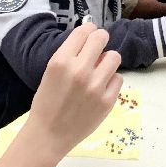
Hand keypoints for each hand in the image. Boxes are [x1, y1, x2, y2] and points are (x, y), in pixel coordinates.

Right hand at [24, 23, 121, 154]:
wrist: (48, 135)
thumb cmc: (47, 102)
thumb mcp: (51, 72)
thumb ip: (70, 55)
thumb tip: (91, 38)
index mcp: (61, 61)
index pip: (84, 31)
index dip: (88, 31)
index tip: (89, 36)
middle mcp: (79, 70)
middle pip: (101, 37)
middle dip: (100, 40)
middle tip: (97, 50)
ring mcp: (95, 86)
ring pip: (114, 56)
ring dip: (107, 61)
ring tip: (98, 71)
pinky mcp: (107, 101)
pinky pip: (118, 78)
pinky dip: (111, 80)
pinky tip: (100, 88)